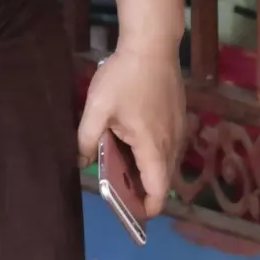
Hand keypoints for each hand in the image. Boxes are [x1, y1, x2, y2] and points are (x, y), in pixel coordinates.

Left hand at [76, 45, 186, 219]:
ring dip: (147, 170)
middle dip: (143, 190)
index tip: (133, 215)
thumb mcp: (97, 108)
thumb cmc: (124, 77)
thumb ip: (87, 139)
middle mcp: (172, 143)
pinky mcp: (178, 117)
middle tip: (118, 190)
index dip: (147, 207)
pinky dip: (152, 154)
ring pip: (165, 162)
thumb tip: (81, 162)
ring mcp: (178, 129)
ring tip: (121, 168)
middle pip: (161, 179)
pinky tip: (131, 142)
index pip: (157, 190)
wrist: (152, 44)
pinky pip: (167, 146)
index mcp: (153, 146)